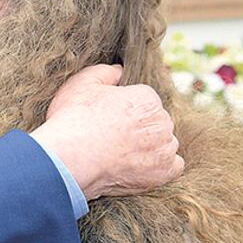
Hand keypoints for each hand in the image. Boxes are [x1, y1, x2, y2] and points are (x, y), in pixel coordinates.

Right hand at [30, 65, 182, 199]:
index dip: (126, 109)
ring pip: (164, 143)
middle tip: (114, 136)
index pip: (144, 100)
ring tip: (123, 153)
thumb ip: (106, 72)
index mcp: (146, 98)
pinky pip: (172, 166)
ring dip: (150, 146)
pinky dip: (160, 165)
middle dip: (140, 127)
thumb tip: (120, 70)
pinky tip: (140, 165)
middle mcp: (161, 121)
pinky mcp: (163, 172)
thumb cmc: (74, 119)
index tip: (110, 118)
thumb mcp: (83, 83)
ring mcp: (163, 148)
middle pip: (156, 122)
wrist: (70, 158)